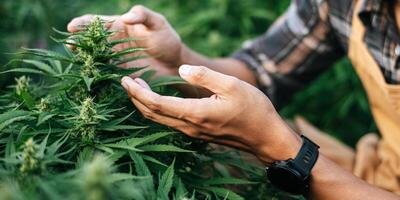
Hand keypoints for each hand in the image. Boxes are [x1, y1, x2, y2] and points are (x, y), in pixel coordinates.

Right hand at [67, 5, 182, 76]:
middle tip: (71, 44)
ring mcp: (115, 58)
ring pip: (94, 57)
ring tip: (78, 59)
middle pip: (90, 40)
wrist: (175, 63)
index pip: (96, 22)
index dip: (83, 23)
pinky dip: (95, 73)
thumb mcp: (157, 22)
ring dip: (84, 58)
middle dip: (78, 41)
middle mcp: (113, 42)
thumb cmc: (167, 39)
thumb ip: (142, 15)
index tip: (72, 26)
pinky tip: (88, 73)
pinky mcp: (120, 73)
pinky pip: (104, 72)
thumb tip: (124, 18)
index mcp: (118, 26)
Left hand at [121, 65, 301, 163]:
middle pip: (153, 114)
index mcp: (196, 113)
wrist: (265, 136)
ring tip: (137, 88)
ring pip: (160, 120)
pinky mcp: (198, 134)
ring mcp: (193, 133)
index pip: (157, 104)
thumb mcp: (231, 86)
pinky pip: (170, 123)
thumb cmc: (253, 109)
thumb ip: (204, 76)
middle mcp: (190, 126)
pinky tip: (157, 101)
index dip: (138, 93)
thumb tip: (180, 71)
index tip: (126, 80)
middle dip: (136, 98)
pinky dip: (157, 111)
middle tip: (126, 81)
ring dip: (145, 105)